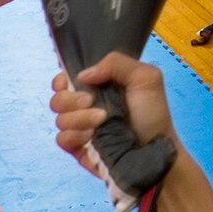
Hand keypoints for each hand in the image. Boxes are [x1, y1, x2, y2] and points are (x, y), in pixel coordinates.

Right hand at [50, 52, 174, 156]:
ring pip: (59, 119)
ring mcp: (79, 129)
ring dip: (79, 118)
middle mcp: (83, 107)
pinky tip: (92, 136)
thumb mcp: (145, 77)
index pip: (63, 80)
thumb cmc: (153, 113)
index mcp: (94, 88)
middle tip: (92, 101)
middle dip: (71, 99)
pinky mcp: (78, 149)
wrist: (156, 149)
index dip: (63, 80)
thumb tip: (82, 75)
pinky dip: (75, 135)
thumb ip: (116, 62)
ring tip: (102, 120)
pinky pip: (61, 139)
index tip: (75, 82)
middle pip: (56, 99)